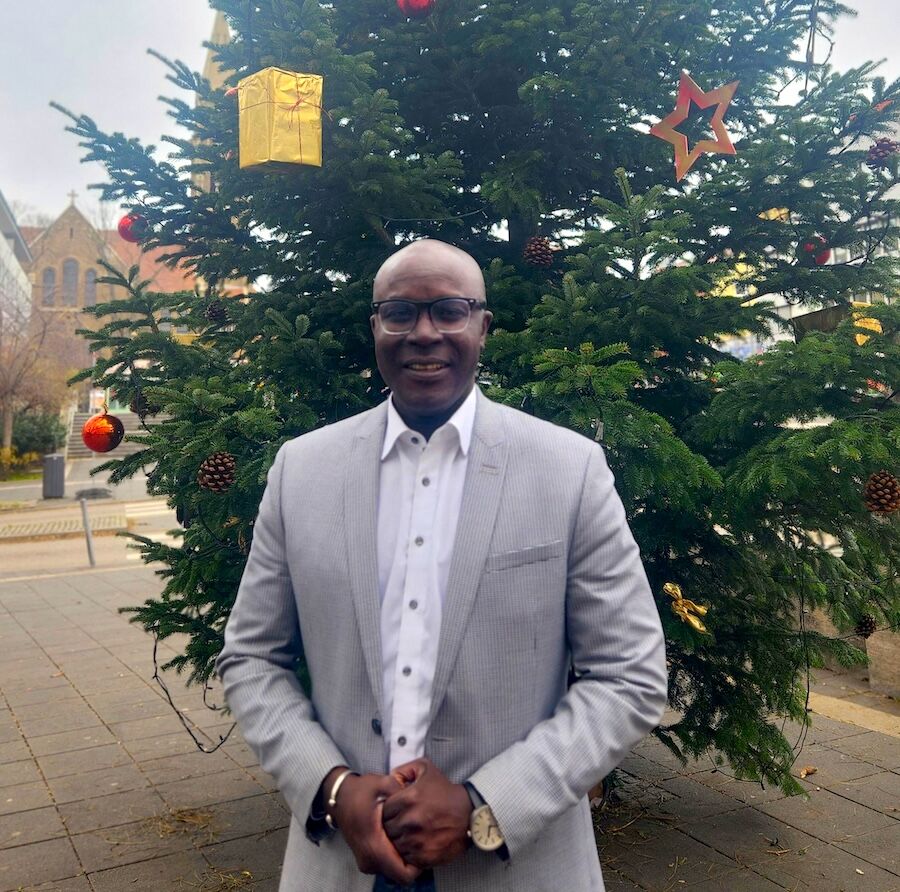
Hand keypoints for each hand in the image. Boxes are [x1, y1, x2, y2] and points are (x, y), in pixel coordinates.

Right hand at [329, 770, 421, 885]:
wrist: (340, 797)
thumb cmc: (361, 791)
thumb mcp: (384, 784)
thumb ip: (403, 792)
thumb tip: (420, 798)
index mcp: (374, 845)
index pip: (404, 874)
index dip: (419, 863)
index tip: (424, 843)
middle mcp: (369, 860)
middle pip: (401, 874)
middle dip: (413, 859)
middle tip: (420, 837)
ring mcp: (366, 862)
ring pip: (395, 871)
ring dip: (405, 857)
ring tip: (410, 835)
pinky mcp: (366, 861)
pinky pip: (388, 866)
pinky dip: (396, 856)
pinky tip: (400, 836)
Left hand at [382, 757, 472, 868]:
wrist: (469, 813)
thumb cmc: (445, 791)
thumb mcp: (426, 769)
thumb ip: (404, 769)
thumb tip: (389, 777)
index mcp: (408, 798)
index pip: (384, 810)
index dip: (389, 811)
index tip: (397, 811)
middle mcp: (411, 820)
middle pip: (387, 829)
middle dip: (393, 825)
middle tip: (403, 823)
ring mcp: (417, 840)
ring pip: (394, 844)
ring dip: (399, 840)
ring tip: (409, 834)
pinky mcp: (424, 856)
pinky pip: (406, 857)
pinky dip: (408, 852)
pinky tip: (416, 843)